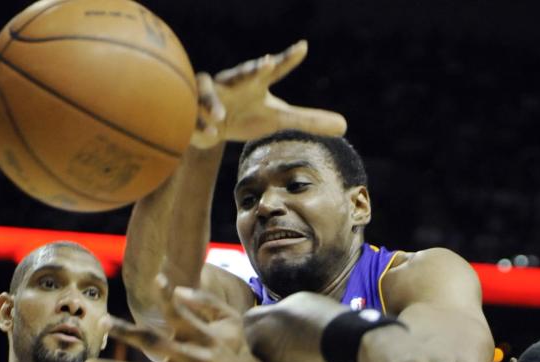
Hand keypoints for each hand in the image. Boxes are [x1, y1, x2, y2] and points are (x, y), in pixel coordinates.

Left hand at [83, 287, 291, 361]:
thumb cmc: (241, 349)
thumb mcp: (232, 321)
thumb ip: (205, 303)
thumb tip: (175, 289)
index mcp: (206, 337)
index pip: (181, 313)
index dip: (168, 296)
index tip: (156, 279)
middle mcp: (193, 359)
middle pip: (153, 344)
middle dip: (126, 333)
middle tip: (101, 323)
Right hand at [191, 40, 345, 148]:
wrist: (214, 126)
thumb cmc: (249, 114)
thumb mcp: (279, 119)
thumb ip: (308, 121)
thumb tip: (345, 126)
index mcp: (256, 83)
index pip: (275, 69)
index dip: (287, 59)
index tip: (303, 48)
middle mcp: (233, 83)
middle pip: (242, 73)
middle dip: (251, 69)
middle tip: (265, 64)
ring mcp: (211, 96)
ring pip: (208, 92)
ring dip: (214, 104)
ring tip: (222, 119)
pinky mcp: (194, 112)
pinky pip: (195, 117)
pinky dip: (201, 126)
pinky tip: (211, 136)